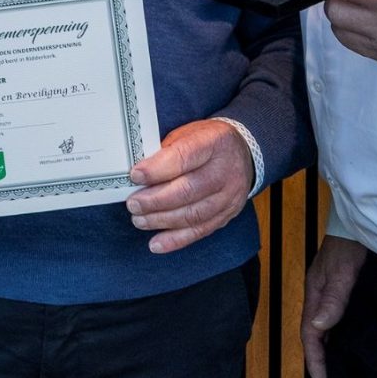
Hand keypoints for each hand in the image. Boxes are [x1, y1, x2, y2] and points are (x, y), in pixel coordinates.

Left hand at [125, 118, 254, 253]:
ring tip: (139, 220)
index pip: (184, 157)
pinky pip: (201, 231)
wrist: (242, 153)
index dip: (157, 169)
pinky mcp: (228, 214)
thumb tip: (138, 174)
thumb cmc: (207, 143)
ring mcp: (230, 195)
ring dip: (162, 220)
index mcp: (214, 142)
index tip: (135, 176)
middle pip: (188, 190)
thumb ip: (166, 152)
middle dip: (156, 200)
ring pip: (193, 214)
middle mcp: (226, 170)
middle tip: (133, 204)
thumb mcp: (188, 134)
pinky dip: (176, 240)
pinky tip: (156, 243)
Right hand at [302, 236, 368, 377]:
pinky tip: (346, 343)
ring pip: (323, 328)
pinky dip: (336, 336)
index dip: (315, 360)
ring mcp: (328, 294)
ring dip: (326, 350)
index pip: (310, 335)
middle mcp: (318, 297)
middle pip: (314, 335)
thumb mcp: (341, 273)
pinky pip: (335, 320)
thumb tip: (318, 328)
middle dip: (317, 360)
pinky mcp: (340, 291)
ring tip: (335, 371)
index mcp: (314, 296)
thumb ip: (333, 299)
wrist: (356, 225)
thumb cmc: (348, 249)